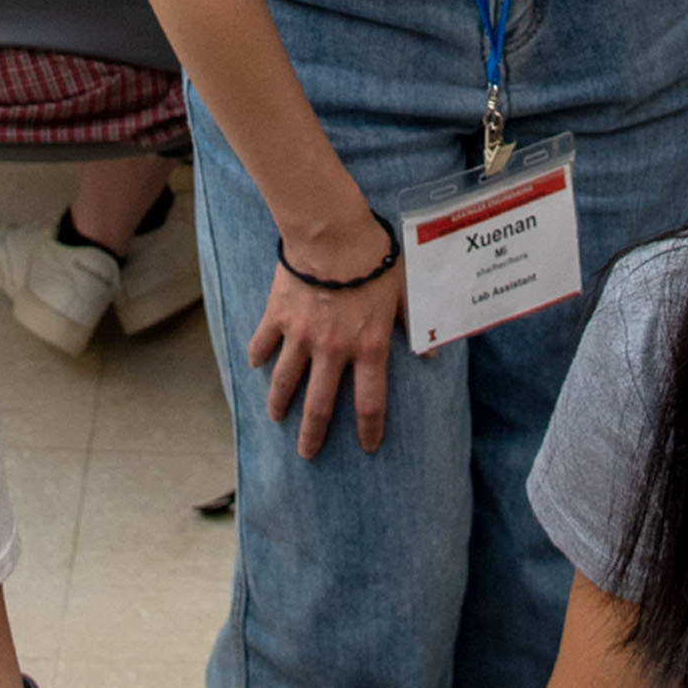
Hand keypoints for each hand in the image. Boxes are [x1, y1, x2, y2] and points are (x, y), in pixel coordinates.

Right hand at [247, 214, 402, 459]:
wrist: (333, 233)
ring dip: (279, 404)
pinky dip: (258, 356)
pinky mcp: (278, 316)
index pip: (370, 402)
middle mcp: (333, 350)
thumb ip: (414, 325)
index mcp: (368, 347)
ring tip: (275, 418)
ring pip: (285, 382)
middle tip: (307, 453)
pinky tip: (255, 365)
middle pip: (319, 406)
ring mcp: (301, 336)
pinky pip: (263, 343)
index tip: (368, 447)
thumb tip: (432, 354)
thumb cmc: (375, 258)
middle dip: (313, 435)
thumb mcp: (406, 292)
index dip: (370, 429)